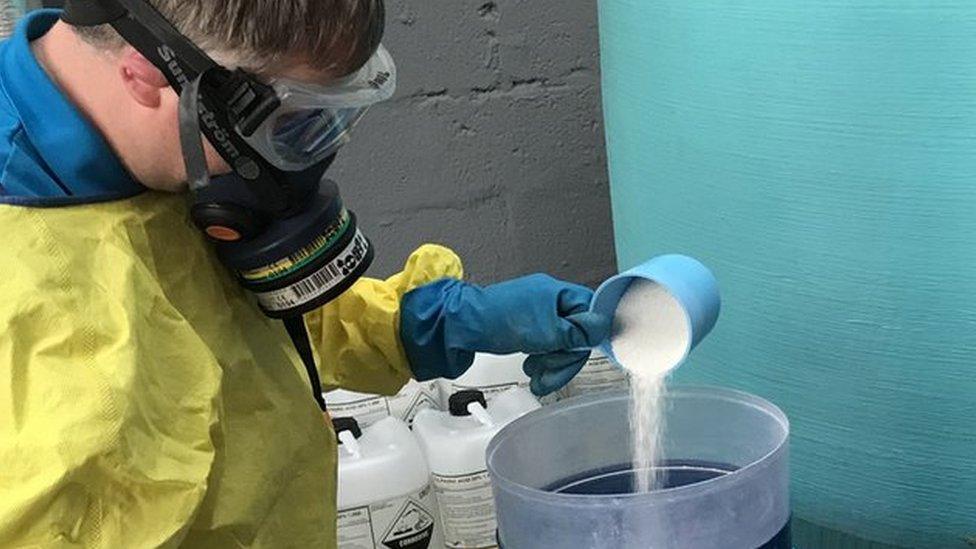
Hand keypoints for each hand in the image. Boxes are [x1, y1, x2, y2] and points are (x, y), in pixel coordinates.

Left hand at [401, 274, 611, 395]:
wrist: (457, 326)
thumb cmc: (498, 322)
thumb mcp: (544, 331)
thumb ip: (576, 332)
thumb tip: (604, 326)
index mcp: (556, 292)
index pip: (589, 312)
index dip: (589, 336)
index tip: (582, 355)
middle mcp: (547, 300)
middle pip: (575, 332)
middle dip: (565, 358)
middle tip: (551, 375)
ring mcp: (534, 314)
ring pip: (559, 343)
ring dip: (552, 364)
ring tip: (537, 378)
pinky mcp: (522, 328)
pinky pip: (543, 346)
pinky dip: (540, 361)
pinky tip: (531, 372)